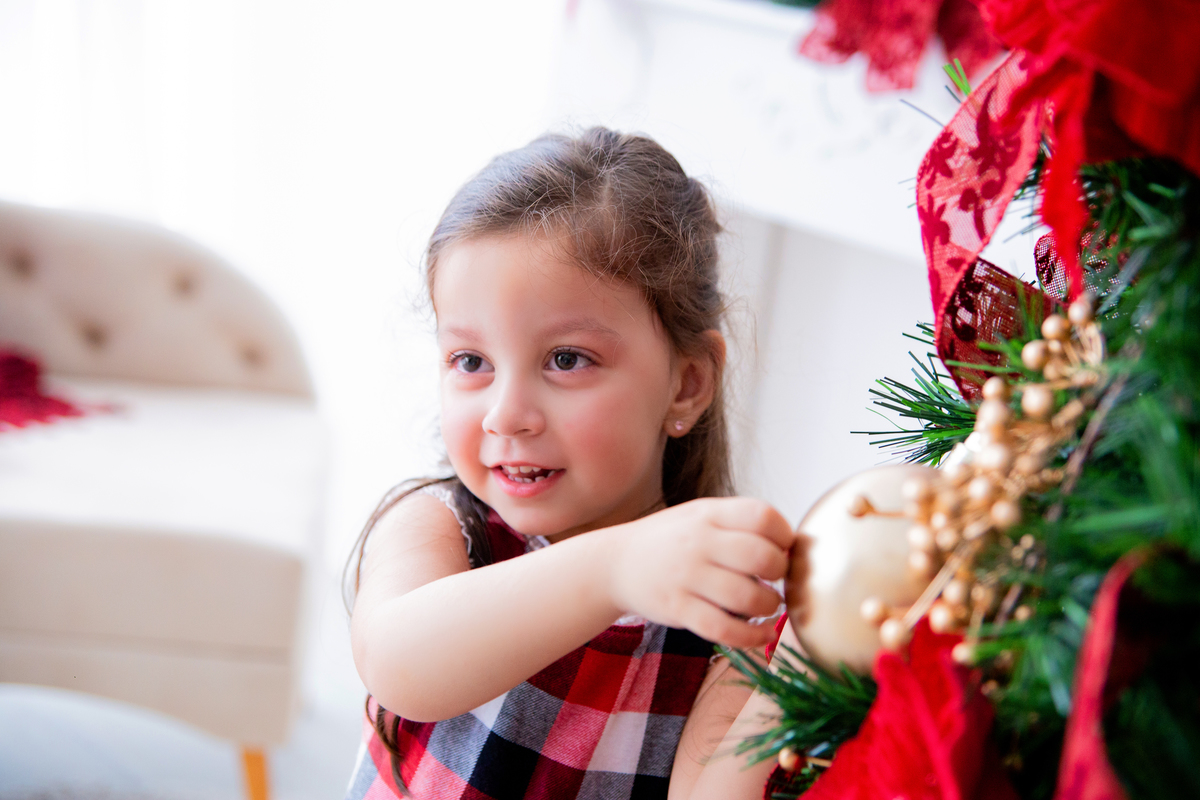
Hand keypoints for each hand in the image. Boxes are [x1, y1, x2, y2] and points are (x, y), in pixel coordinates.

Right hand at [607, 498, 795, 647]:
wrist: (617, 563)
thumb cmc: (673, 540)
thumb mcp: (702, 516)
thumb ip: (742, 525)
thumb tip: (794, 547)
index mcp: (709, 513)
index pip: (762, 516)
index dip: (785, 534)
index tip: (784, 547)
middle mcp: (698, 542)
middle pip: (761, 557)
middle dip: (781, 572)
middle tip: (776, 579)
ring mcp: (686, 577)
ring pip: (747, 598)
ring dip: (770, 607)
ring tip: (768, 605)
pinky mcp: (678, 610)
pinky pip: (724, 630)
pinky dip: (752, 637)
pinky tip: (763, 634)